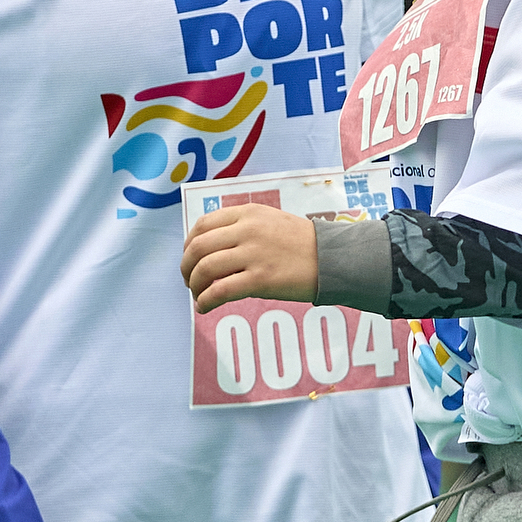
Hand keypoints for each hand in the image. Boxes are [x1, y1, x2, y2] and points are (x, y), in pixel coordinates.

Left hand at [180, 206, 318, 310]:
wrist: (334, 259)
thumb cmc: (302, 244)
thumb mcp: (270, 221)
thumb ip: (241, 228)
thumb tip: (210, 250)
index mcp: (248, 213)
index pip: (202, 224)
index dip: (188, 244)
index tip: (190, 258)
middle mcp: (247, 230)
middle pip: (198, 247)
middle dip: (186, 267)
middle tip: (189, 281)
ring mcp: (253, 254)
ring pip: (205, 269)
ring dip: (194, 286)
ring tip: (198, 296)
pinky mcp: (261, 279)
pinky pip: (220, 291)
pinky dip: (205, 301)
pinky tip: (204, 307)